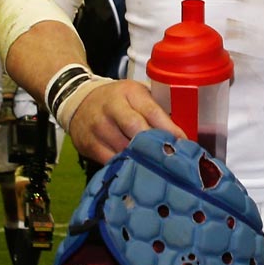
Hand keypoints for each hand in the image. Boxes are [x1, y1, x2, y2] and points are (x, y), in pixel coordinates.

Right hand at [63, 78, 183, 164]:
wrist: (79, 102)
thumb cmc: (117, 100)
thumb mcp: (136, 95)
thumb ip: (157, 110)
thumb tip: (183, 133)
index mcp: (129, 92)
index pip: (152, 111)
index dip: (169, 129)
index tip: (184, 144)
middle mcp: (112, 108)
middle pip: (137, 131)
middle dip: (156, 147)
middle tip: (174, 160)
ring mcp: (98, 127)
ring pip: (125, 150)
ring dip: (144, 161)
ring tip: (160, 169)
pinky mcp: (89, 144)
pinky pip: (111, 161)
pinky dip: (126, 168)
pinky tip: (138, 172)